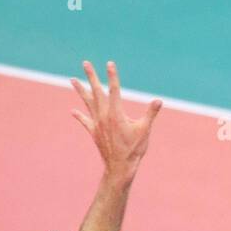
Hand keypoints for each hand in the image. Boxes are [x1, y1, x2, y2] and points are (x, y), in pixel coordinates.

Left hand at [70, 61, 161, 184]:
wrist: (120, 167)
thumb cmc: (134, 149)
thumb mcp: (145, 130)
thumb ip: (151, 113)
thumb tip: (159, 101)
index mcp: (116, 113)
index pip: (114, 89)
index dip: (112, 76)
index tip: (110, 64)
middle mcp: (104, 115)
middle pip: (96, 91)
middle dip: (91, 76)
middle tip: (85, 63)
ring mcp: (97, 123)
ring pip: (87, 102)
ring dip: (80, 90)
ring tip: (72, 79)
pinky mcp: (94, 132)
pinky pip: (85, 121)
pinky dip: (79, 116)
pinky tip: (72, 111)